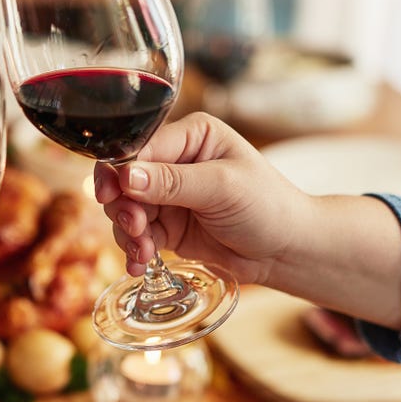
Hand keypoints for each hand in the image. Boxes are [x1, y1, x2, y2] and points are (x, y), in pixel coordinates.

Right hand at [93, 111, 310, 283]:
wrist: (287, 250)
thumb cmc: (268, 206)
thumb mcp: (222, 187)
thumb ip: (172, 181)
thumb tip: (126, 176)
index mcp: (191, 136)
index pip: (141, 148)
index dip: (121, 171)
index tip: (113, 195)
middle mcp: (175, 162)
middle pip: (125, 180)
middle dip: (123, 206)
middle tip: (135, 227)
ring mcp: (169, 196)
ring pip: (126, 209)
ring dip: (128, 232)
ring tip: (143, 252)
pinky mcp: (168, 226)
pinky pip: (137, 235)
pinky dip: (134, 249)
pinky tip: (139, 264)